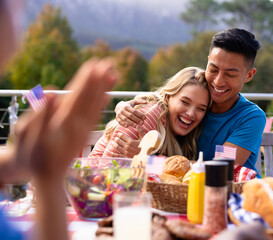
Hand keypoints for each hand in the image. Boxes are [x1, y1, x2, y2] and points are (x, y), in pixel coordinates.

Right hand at [13, 58, 115, 180]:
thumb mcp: (31, 136)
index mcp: (66, 121)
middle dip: (99, 80)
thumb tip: (53, 94)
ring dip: (104, 89)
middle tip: (109, 63)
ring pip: (96, 105)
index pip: (79, 95)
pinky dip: (101, 104)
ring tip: (113, 74)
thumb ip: (43, 114)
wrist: (48, 177)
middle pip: (91, 98)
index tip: (96, 64)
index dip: (88, 80)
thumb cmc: (34, 156)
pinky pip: (95, 116)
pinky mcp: (85, 134)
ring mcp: (84, 130)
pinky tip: (107, 96)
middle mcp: (79, 124)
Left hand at [110, 125, 146, 157]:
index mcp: (131, 142)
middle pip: (119, 141)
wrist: (146, 156)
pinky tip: (109, 153)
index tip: (118, 134)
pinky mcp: (125, 157)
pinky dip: (112, 154)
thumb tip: (137, 125)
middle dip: (116, 139)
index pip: (122, 136)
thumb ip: (140, 131)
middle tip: (115, 138)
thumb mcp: (144, 138)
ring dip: (114, 144)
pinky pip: (117, 156)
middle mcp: (127, 147)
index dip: (119, 134)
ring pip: (117, 147)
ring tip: (112, 143)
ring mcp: (126, 153)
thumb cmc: (145, 146)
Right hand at [115, 99, 146, 127]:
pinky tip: (127, 126)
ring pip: (125, 119)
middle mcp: (122, 110)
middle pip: (130, 115)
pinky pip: (119, 122)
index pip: (134, 111)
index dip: (139, 114)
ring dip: (131, 123)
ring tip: (136, 126)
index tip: (144, 118)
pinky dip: (123, 124)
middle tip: (142, 123)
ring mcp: (119, 114)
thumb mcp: (133, 102)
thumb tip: (146, 102)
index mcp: (127, 106)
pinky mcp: (117, 118)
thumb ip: (139, 101)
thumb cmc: (128, 104)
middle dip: (136, 119)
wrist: (118, 106)